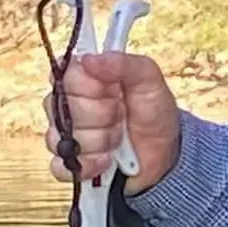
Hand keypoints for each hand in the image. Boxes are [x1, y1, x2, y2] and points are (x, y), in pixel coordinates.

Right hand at [42, 50, 181, 194]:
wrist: (165, 154)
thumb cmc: (153, 113)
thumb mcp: (149, 80)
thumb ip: (124, 64)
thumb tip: (90, 59)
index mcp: (81, 78)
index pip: (67, 77)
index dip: (94, 88)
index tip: (115, 92)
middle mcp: (66, 104)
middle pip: (65, 110)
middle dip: (103, 118)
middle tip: (121, 118)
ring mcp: (64, 135)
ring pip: (66, 139)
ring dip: (101, 142)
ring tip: (118, 139)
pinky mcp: (68, 164)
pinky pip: (61, 167)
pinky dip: (88, 166)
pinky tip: (106, 161)